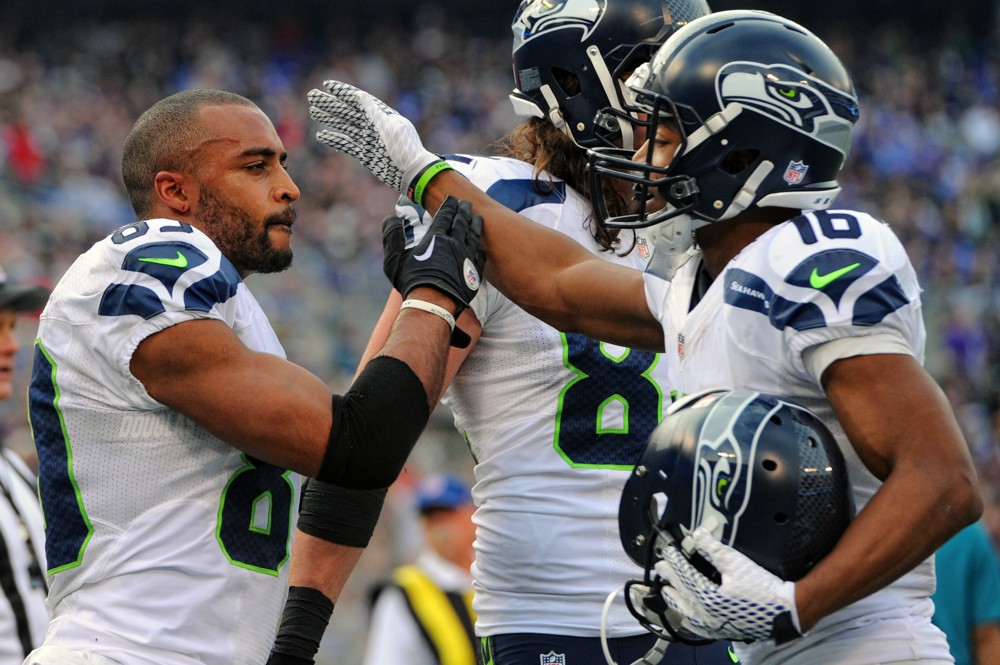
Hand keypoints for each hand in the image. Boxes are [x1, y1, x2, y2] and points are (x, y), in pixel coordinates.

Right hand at [308, 80, 447, 201]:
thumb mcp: (389, 128)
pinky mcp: (365, 154)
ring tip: (313, 111)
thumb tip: (360, 95)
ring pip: (344, 126)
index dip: (343, 92)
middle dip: (330, 104)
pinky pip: (346, 144)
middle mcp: (374, 125)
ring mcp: (368, 140)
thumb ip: (373, 112)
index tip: (327, 85)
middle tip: (312, 96)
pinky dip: (334, 139)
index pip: (359, 100)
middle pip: (348, 111)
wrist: (411, 174)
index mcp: (382, 115)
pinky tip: (321, 134)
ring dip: (329, 118)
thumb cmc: (405, 150)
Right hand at [383, 196, 484, 345]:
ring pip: (474, 235)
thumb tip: (391, 218)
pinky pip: (480, 254)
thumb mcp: (394, 258)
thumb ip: (392, 235)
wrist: (433, 304)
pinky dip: (480, 245)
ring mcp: (467, 257)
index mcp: (436, 237)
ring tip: (477, 217)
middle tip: (466, 203)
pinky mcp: (474, 272)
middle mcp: (455, 243)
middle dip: (464, 210)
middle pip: (462, 221)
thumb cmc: (412, 282)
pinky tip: (480, 243)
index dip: (449, 205)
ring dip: (475, 224)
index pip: (446, 215)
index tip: (452, 198)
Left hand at [653, 527, 801, 643]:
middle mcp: (707, 615)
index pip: (685, 575)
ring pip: (687, 613)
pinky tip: (687, 616)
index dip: (675, 561)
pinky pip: (700, 628)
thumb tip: (697, 534)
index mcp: (708, 598)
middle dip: (670, 578)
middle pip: (682, 593)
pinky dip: (690, 620)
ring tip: (667, 590)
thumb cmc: (762, 587)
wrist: (786, 611)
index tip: (668, 550)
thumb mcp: (736, 563)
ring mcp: (714, 626)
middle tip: (661, 566)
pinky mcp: (724, 631)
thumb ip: (713, 549)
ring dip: (676, 600)